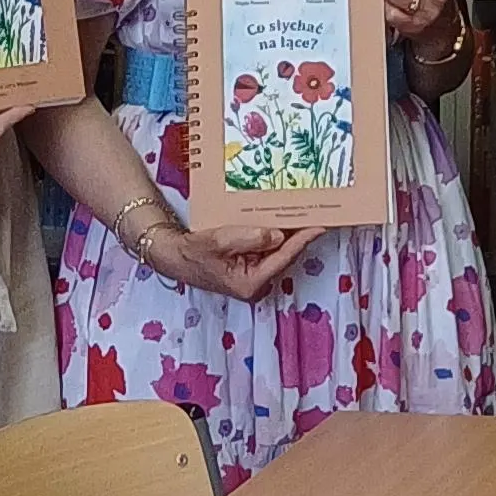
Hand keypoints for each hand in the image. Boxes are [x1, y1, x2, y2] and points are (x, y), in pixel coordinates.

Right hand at [137, 211, 317, 302]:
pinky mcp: (251, 267)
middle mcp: (257, 284)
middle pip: (285, 254)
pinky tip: (282, 219)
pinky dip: (275, 235)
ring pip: (278, 251)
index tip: (321, 224)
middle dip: (300, 234)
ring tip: (305, 211)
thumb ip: (249, 238)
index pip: (284, 256)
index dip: (304, 239)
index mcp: (251, 283)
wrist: (174, 256)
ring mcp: (254, 276)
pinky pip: (268, 249)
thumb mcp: (218, 241)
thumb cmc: (193, 252)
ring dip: (289, 232)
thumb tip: (278, 235)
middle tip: (317, 211)